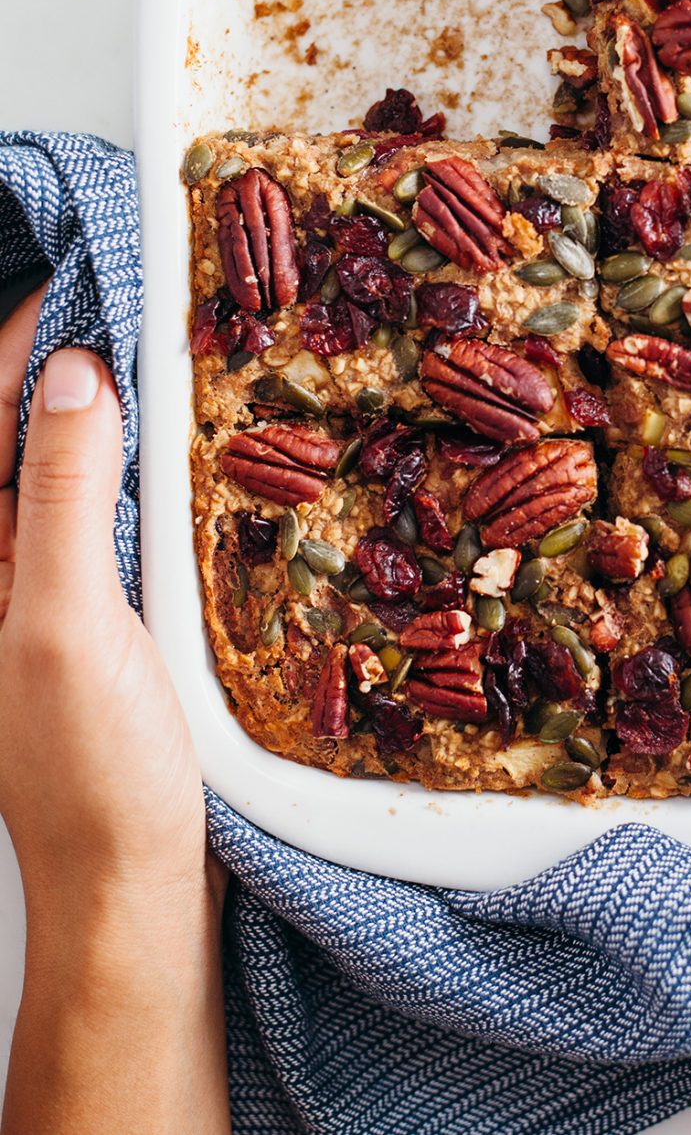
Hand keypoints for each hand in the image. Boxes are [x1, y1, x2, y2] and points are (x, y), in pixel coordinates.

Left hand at [0, 291, 229, 1134]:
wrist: (136, 886)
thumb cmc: (88, 771)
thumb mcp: (66, 621)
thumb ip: (59, 492)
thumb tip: (73, 369)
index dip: (26, 336)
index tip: (91, 274)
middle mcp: (3, 563)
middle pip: (29, 429)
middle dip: (79, 355)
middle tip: (149, 297)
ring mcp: (54, 587)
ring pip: (79, 467)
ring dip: (123, 408)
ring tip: (183, 352)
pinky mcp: (106, 613)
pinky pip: (120, 514)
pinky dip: (154, 468)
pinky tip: (201, 452)